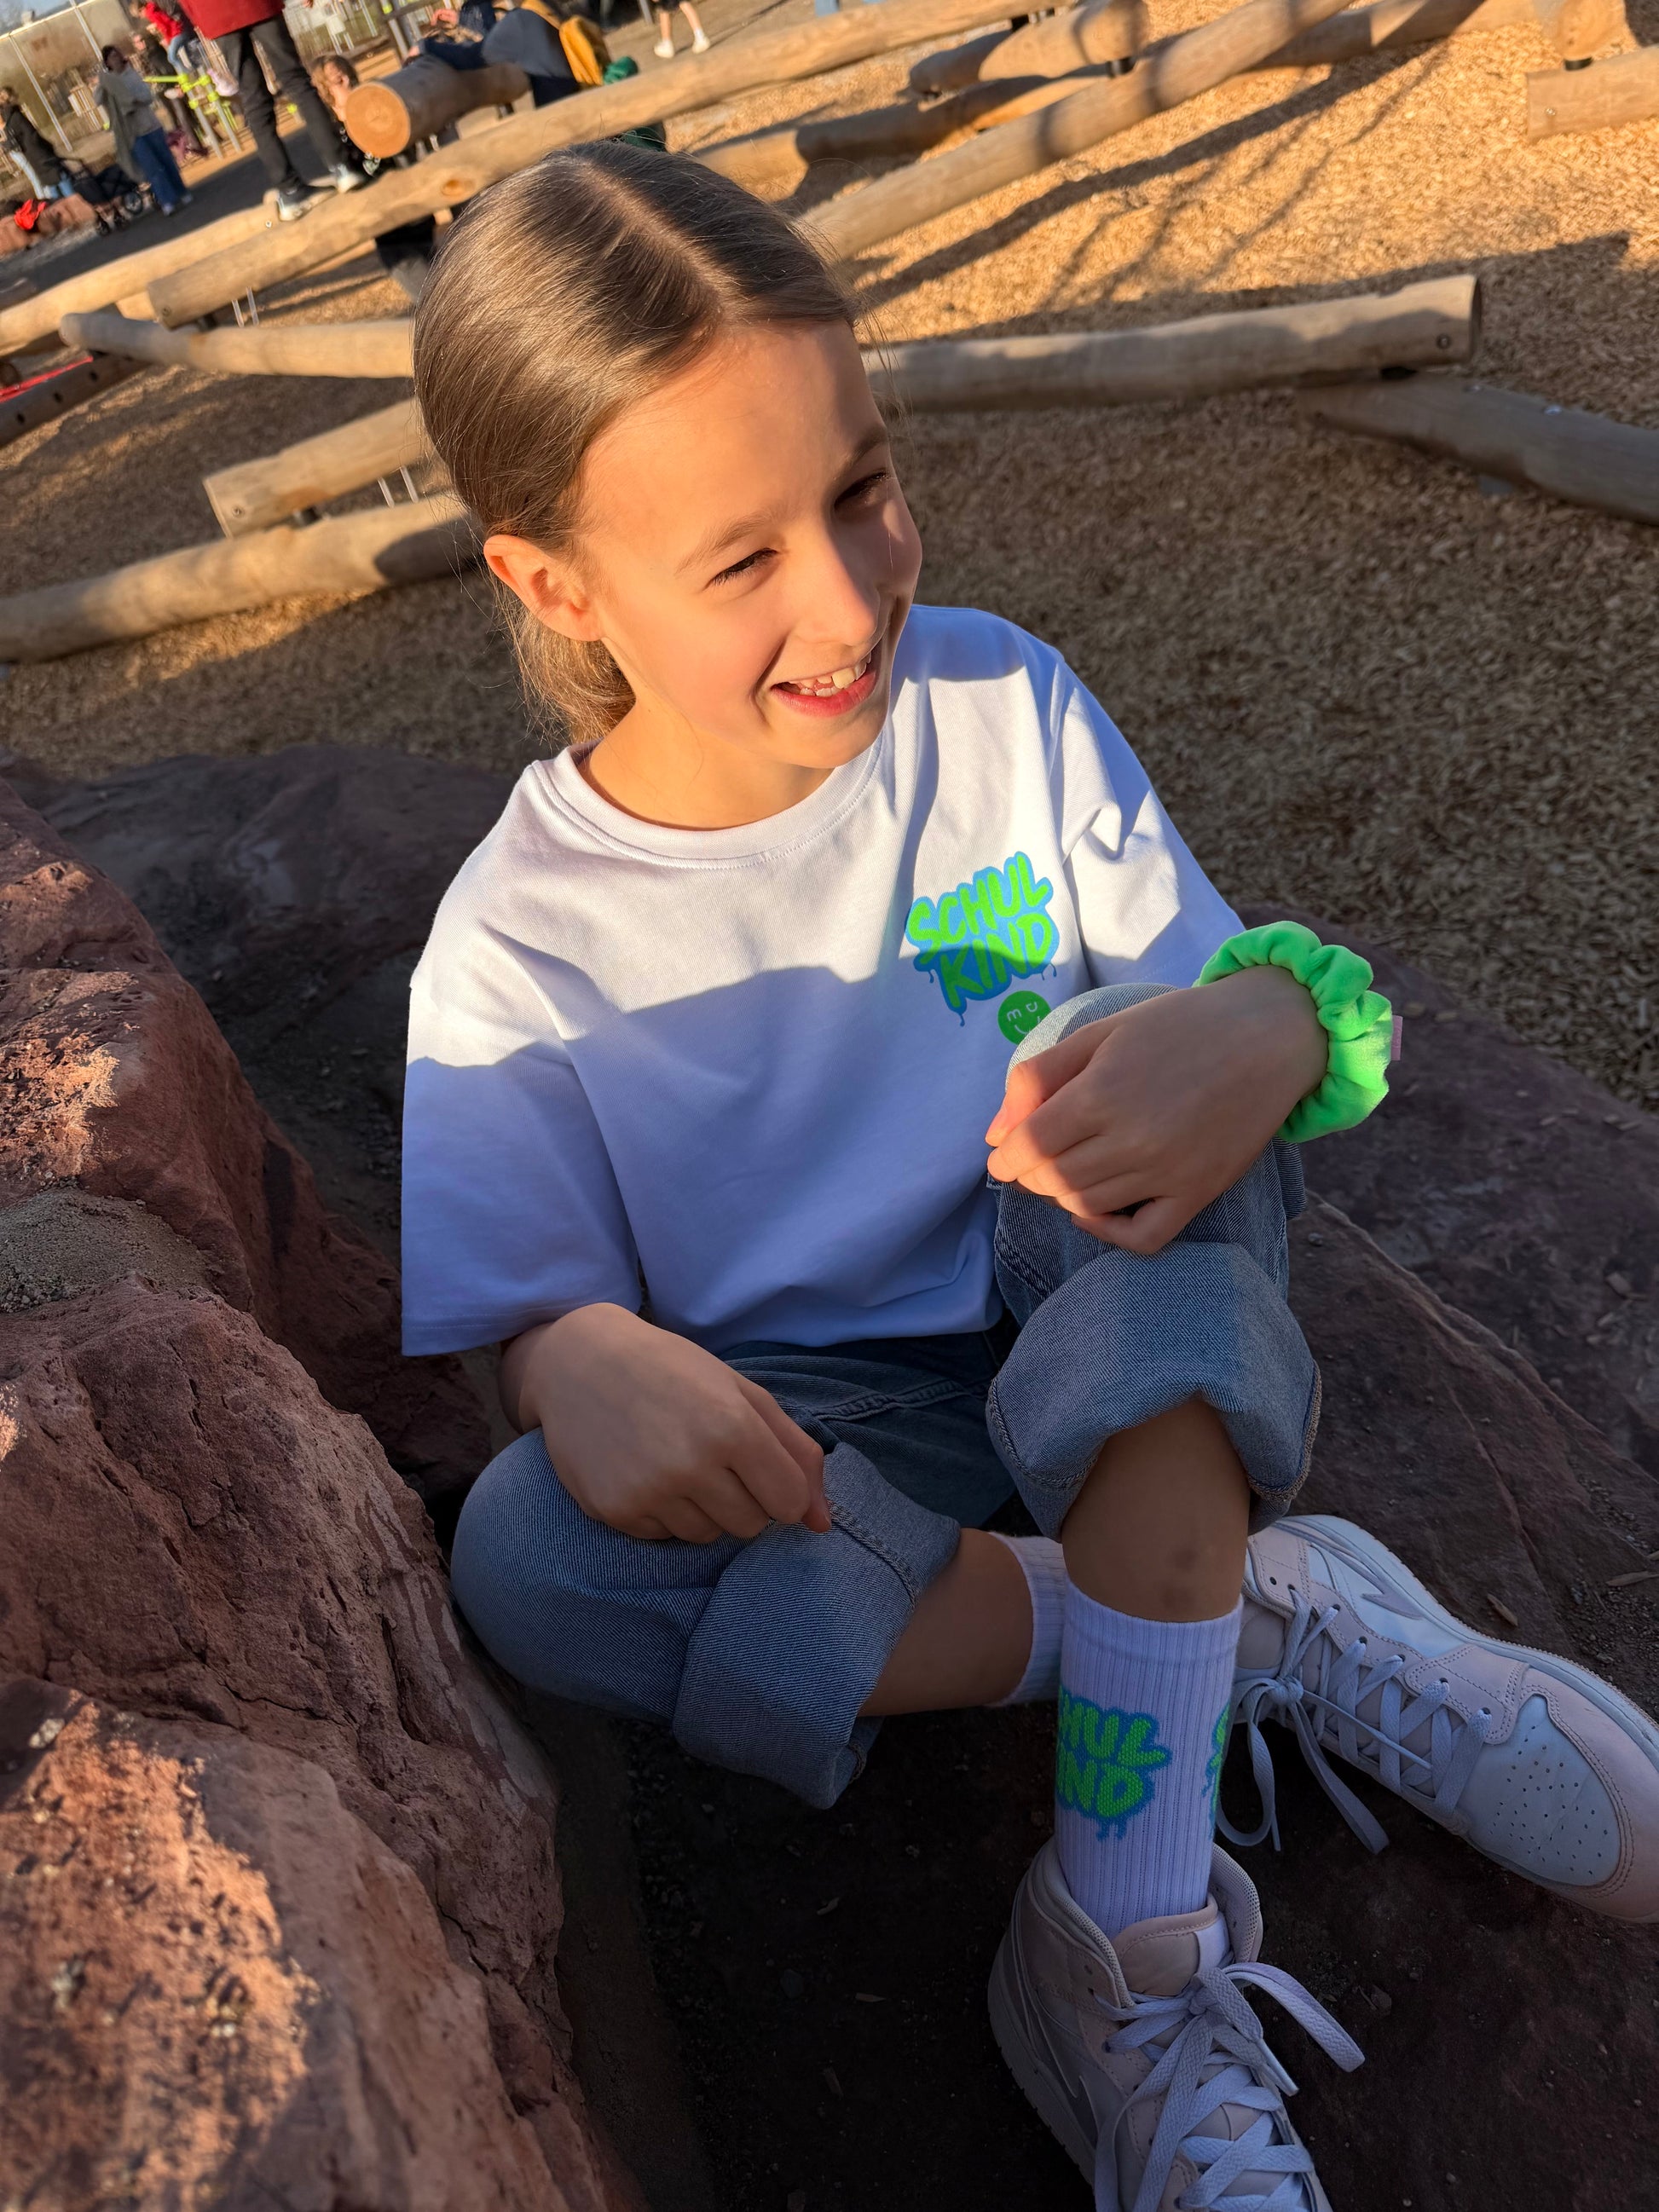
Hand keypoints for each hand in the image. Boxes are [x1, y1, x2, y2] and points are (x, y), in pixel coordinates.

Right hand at [500, 1303, 830, 1542]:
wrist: (580, 1362)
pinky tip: (644, 1471)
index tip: (758, 1465)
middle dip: (743, 1498)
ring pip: (707, 1536)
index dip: (779, 1487)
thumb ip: (795, 1453)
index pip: (788, 1502)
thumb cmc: (673, 1371)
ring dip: (702, 1508)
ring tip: (675, 1462)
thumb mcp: (743, 1393)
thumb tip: (824, 1523)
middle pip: (750, 1525)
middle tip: (712, 1457)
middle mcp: (690, 1464)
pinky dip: (662, 1513)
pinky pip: (663, 1537)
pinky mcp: (614, 1511)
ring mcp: (648, 1492)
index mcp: (732, 1427)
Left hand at [984, 966, 1325, 1254]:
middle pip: (1053, 1180)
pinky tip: (1096, 1209)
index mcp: (1104, 1093)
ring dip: (1062, 1194)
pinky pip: (1141, 1238)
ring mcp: (1168, 1173)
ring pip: (1087, 1206)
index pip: (1030, 1147)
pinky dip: (1108, 1233)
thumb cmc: (1180, 1025)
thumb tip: (995, 1135)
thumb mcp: (1101, 1033)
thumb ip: (1040, 1078)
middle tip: (1033, 1160)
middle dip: (1030, 1175)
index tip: (1003, 1156)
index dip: (1006, 1157)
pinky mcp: (1199, 1193)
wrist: (1269, 1035)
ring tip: (1067, 1168)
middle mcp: (1134, 1139)